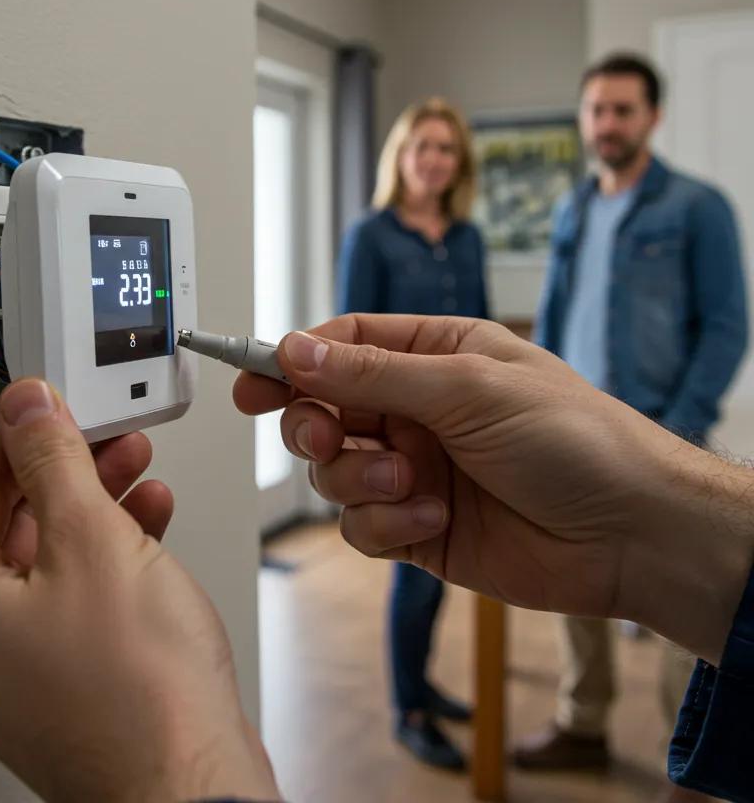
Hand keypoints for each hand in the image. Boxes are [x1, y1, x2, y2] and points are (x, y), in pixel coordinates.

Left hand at [0, 378, 278, 802]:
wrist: (190, 782)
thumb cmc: (135, 694)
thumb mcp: (89, 536)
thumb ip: (52, 458)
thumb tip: (28, 407)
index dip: (18, 436)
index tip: (52, 405)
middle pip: (8, 518)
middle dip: (66, 467)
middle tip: (103, 433)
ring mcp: (9, 665)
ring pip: (47, 552)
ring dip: (94, 501)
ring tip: (136, 467)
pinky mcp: (57, 675)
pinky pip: (71, 590)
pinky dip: (108, 549)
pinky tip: (148, 519)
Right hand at [234, 314, 753, 664]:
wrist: (631, 533)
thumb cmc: (574, 438)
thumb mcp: (468, 388)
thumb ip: (373, 375)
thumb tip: (294, 350)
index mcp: (432, 356)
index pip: (340, 346)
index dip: (290, 361)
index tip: (248, 380)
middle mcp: (416, 410)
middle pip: (323, 410)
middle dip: (313, 427)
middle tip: (325, 438)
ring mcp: (414, 469)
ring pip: (334, 473)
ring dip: (359, 481)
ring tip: (411, 484)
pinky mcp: (417, 526)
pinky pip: (362, 526)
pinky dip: (386, 524)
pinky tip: (432, 519)